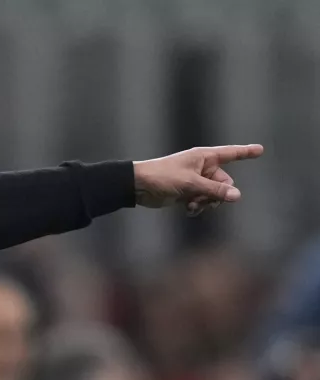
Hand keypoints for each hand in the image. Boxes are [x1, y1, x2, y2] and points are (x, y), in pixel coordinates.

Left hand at [133, 144, 263, 215]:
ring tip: (192, 205)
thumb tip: (238, 196)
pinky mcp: (187, 193)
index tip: (261, 150)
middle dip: (217, 194)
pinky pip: (202, 201)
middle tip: (202, 198)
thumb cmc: (163, 177)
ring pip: (214, 195)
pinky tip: (187, 210)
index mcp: (204, 157)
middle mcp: (202, 168)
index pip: (231, 153)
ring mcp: (195, 181)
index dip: (246, 152)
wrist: (138, 186)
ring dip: (206, 203)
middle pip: (225, 183)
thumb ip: (215, 190)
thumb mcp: (191, 183)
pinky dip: (197, 207)